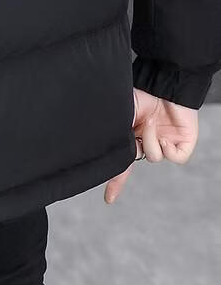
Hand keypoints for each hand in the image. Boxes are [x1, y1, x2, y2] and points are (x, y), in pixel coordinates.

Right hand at [104, 86, 198, 203]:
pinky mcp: (183, 145)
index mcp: (132, 135)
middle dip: (132, 154)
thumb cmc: (143, 94)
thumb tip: (102, 140)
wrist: (165, 85)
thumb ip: (113, 128)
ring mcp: (165, 143)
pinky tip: (163, 134)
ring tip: (150, 122)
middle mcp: (148, 141)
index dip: (115, 181)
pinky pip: (173, 158)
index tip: (109, 200)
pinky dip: (167, 148)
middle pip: (136, 160)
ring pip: (154, 157)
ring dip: (150, 140)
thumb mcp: (122, 112)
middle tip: (136, 132)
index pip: (122, 162)